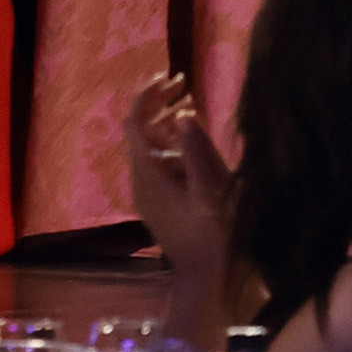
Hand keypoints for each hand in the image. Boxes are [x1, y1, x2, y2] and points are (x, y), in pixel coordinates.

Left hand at [125, 67, 236, 276]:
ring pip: (147, 147)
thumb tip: (183, 113)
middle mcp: (141, 181)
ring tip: (190, 103)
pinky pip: (156, 162)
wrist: (208, 276)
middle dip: (157, 103)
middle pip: (138, 131)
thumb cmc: (216, 233)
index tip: (170, 75)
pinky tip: (192, 141)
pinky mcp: (158, 202)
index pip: (135, 122)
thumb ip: (198, 151)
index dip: (148, 95)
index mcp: (149, 174)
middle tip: (184, 82)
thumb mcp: (213, 189)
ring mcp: (148, 194)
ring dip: (164, 122)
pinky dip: (169, 142)